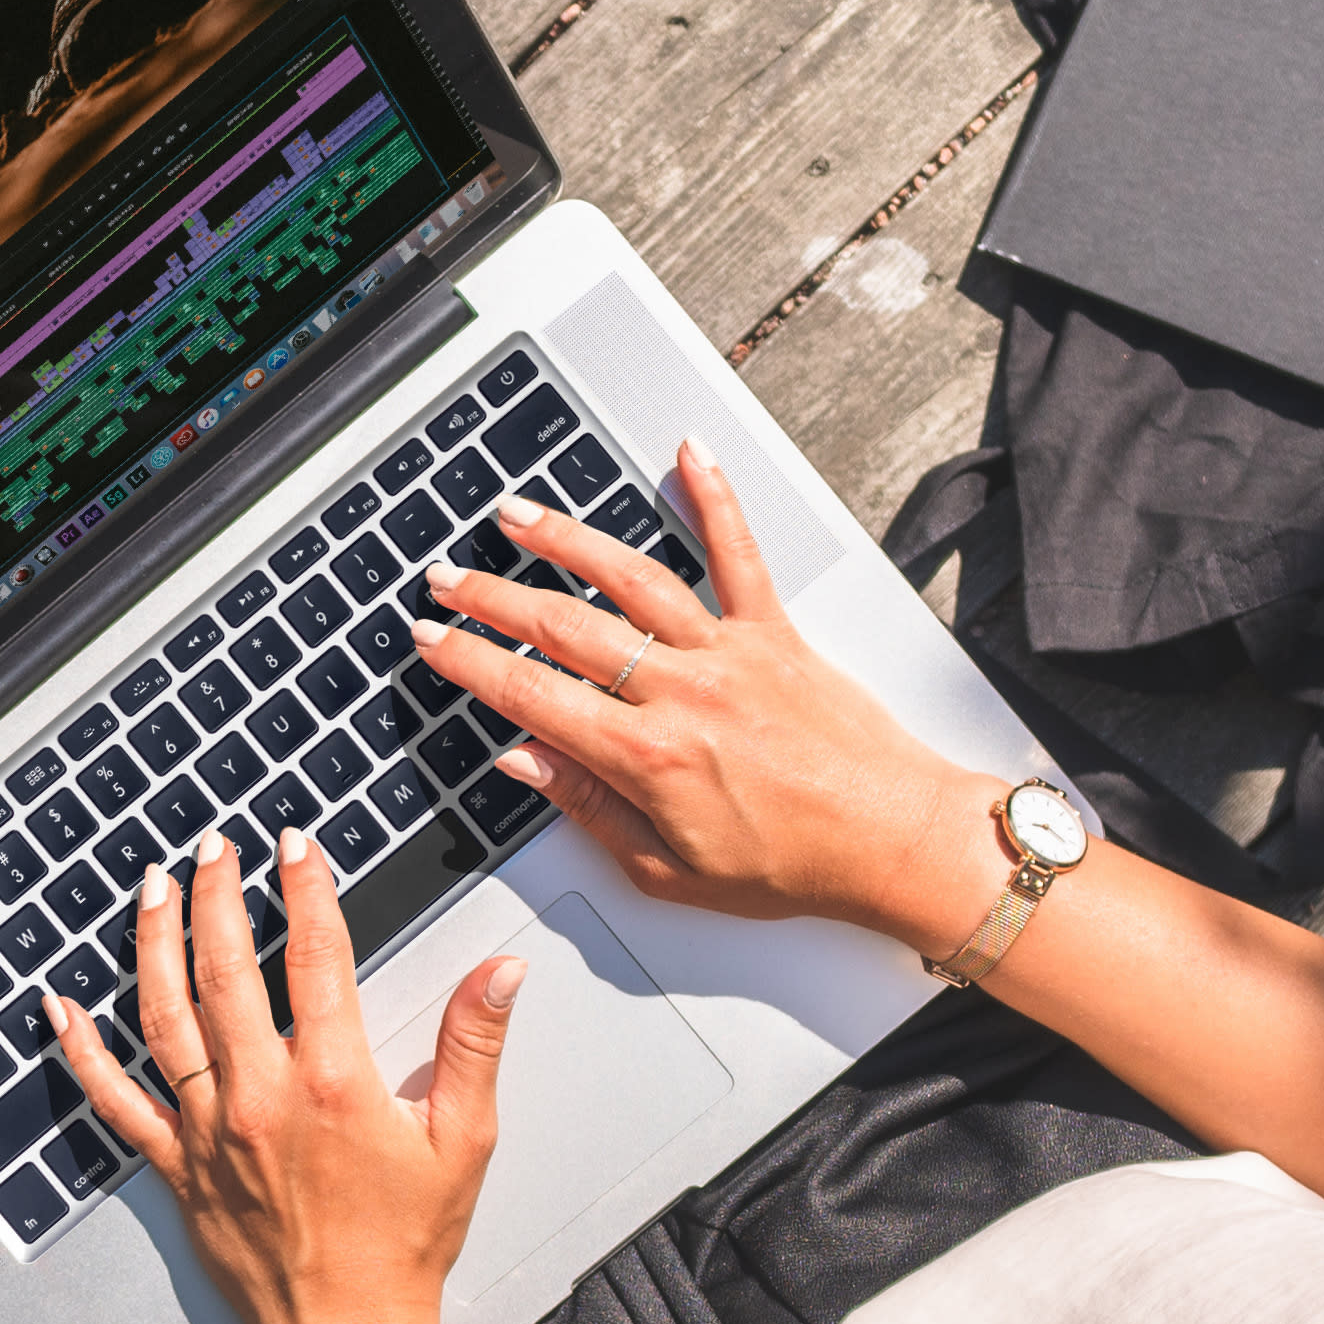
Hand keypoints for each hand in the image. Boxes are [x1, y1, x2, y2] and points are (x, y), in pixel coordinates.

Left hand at [44, 833, 515, 1323]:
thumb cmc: (402, 1246)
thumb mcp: (463, 1140)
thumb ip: (475, 1044)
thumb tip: (502, 971)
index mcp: (335, 1083)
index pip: (315, 956)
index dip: (304, 889)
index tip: (295, 844)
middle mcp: (262, 1096)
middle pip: (226, 969)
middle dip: (217, 895)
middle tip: (216, 847)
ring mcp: (209, 1131)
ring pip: (165, 1016)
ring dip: (154, 942)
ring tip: (155, 887)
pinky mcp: (176, 1166)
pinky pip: (115, 1099)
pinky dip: (82, 1051)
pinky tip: (61, 1007)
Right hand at [413, 442, 998, 944]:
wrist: (892, 841)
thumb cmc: (793, 866)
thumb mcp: (668, 870)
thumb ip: (588, 810)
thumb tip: (523, 763)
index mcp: (648, 757)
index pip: (531, 695)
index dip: (469, 663)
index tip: (432, 642)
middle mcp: (684, 691)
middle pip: (564, 627)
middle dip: (492, 598)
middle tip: (447, 579)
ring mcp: (730, 652)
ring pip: (631, 579)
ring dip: (566, 539)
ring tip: (517, 515)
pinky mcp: (775, 632)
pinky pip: (739, 553)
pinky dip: (714, 496)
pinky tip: (688, 453)